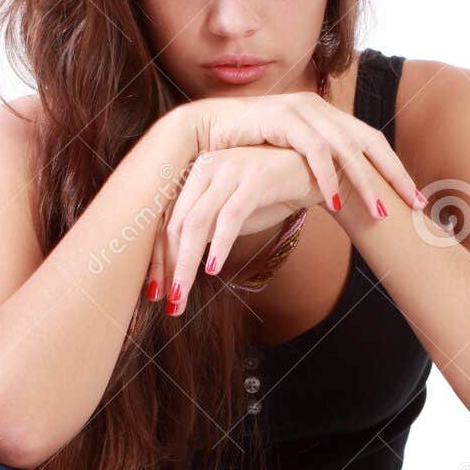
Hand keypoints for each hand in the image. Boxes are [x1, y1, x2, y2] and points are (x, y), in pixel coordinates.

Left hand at [147, 143, 327, 316]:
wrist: (313, 172)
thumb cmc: (269, 194)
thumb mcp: (230, 211)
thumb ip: (205, 229)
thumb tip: (178, 263)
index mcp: (194, 174)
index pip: (167, 221)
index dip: (158, 258)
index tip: (156, 292)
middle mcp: (206, 167)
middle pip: (177, 224)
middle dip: (169, 267)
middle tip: (169, 302)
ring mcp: (230, 169)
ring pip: (198, 222)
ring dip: (187, 262)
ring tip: (182, 293)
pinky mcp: (256, 178)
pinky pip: (231, 215)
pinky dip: (220, 244)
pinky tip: (214, 268)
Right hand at [185, 91, 428, 220]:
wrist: (204, 128)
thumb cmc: (246, 150)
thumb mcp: (290, 159)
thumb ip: (317, 169)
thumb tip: (341, 193)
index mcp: (328, 117)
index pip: (373, 143)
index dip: (396, 171)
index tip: (417, 200)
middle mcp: (321, 108)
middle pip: (370, 143)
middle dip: (394, 175)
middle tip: (415, 205)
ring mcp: (303, 109)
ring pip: (346, 148)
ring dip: (363, 182)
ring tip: (378, 212)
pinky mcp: (282, 117)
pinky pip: (313, 150)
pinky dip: (326, 175)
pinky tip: (336, 199)